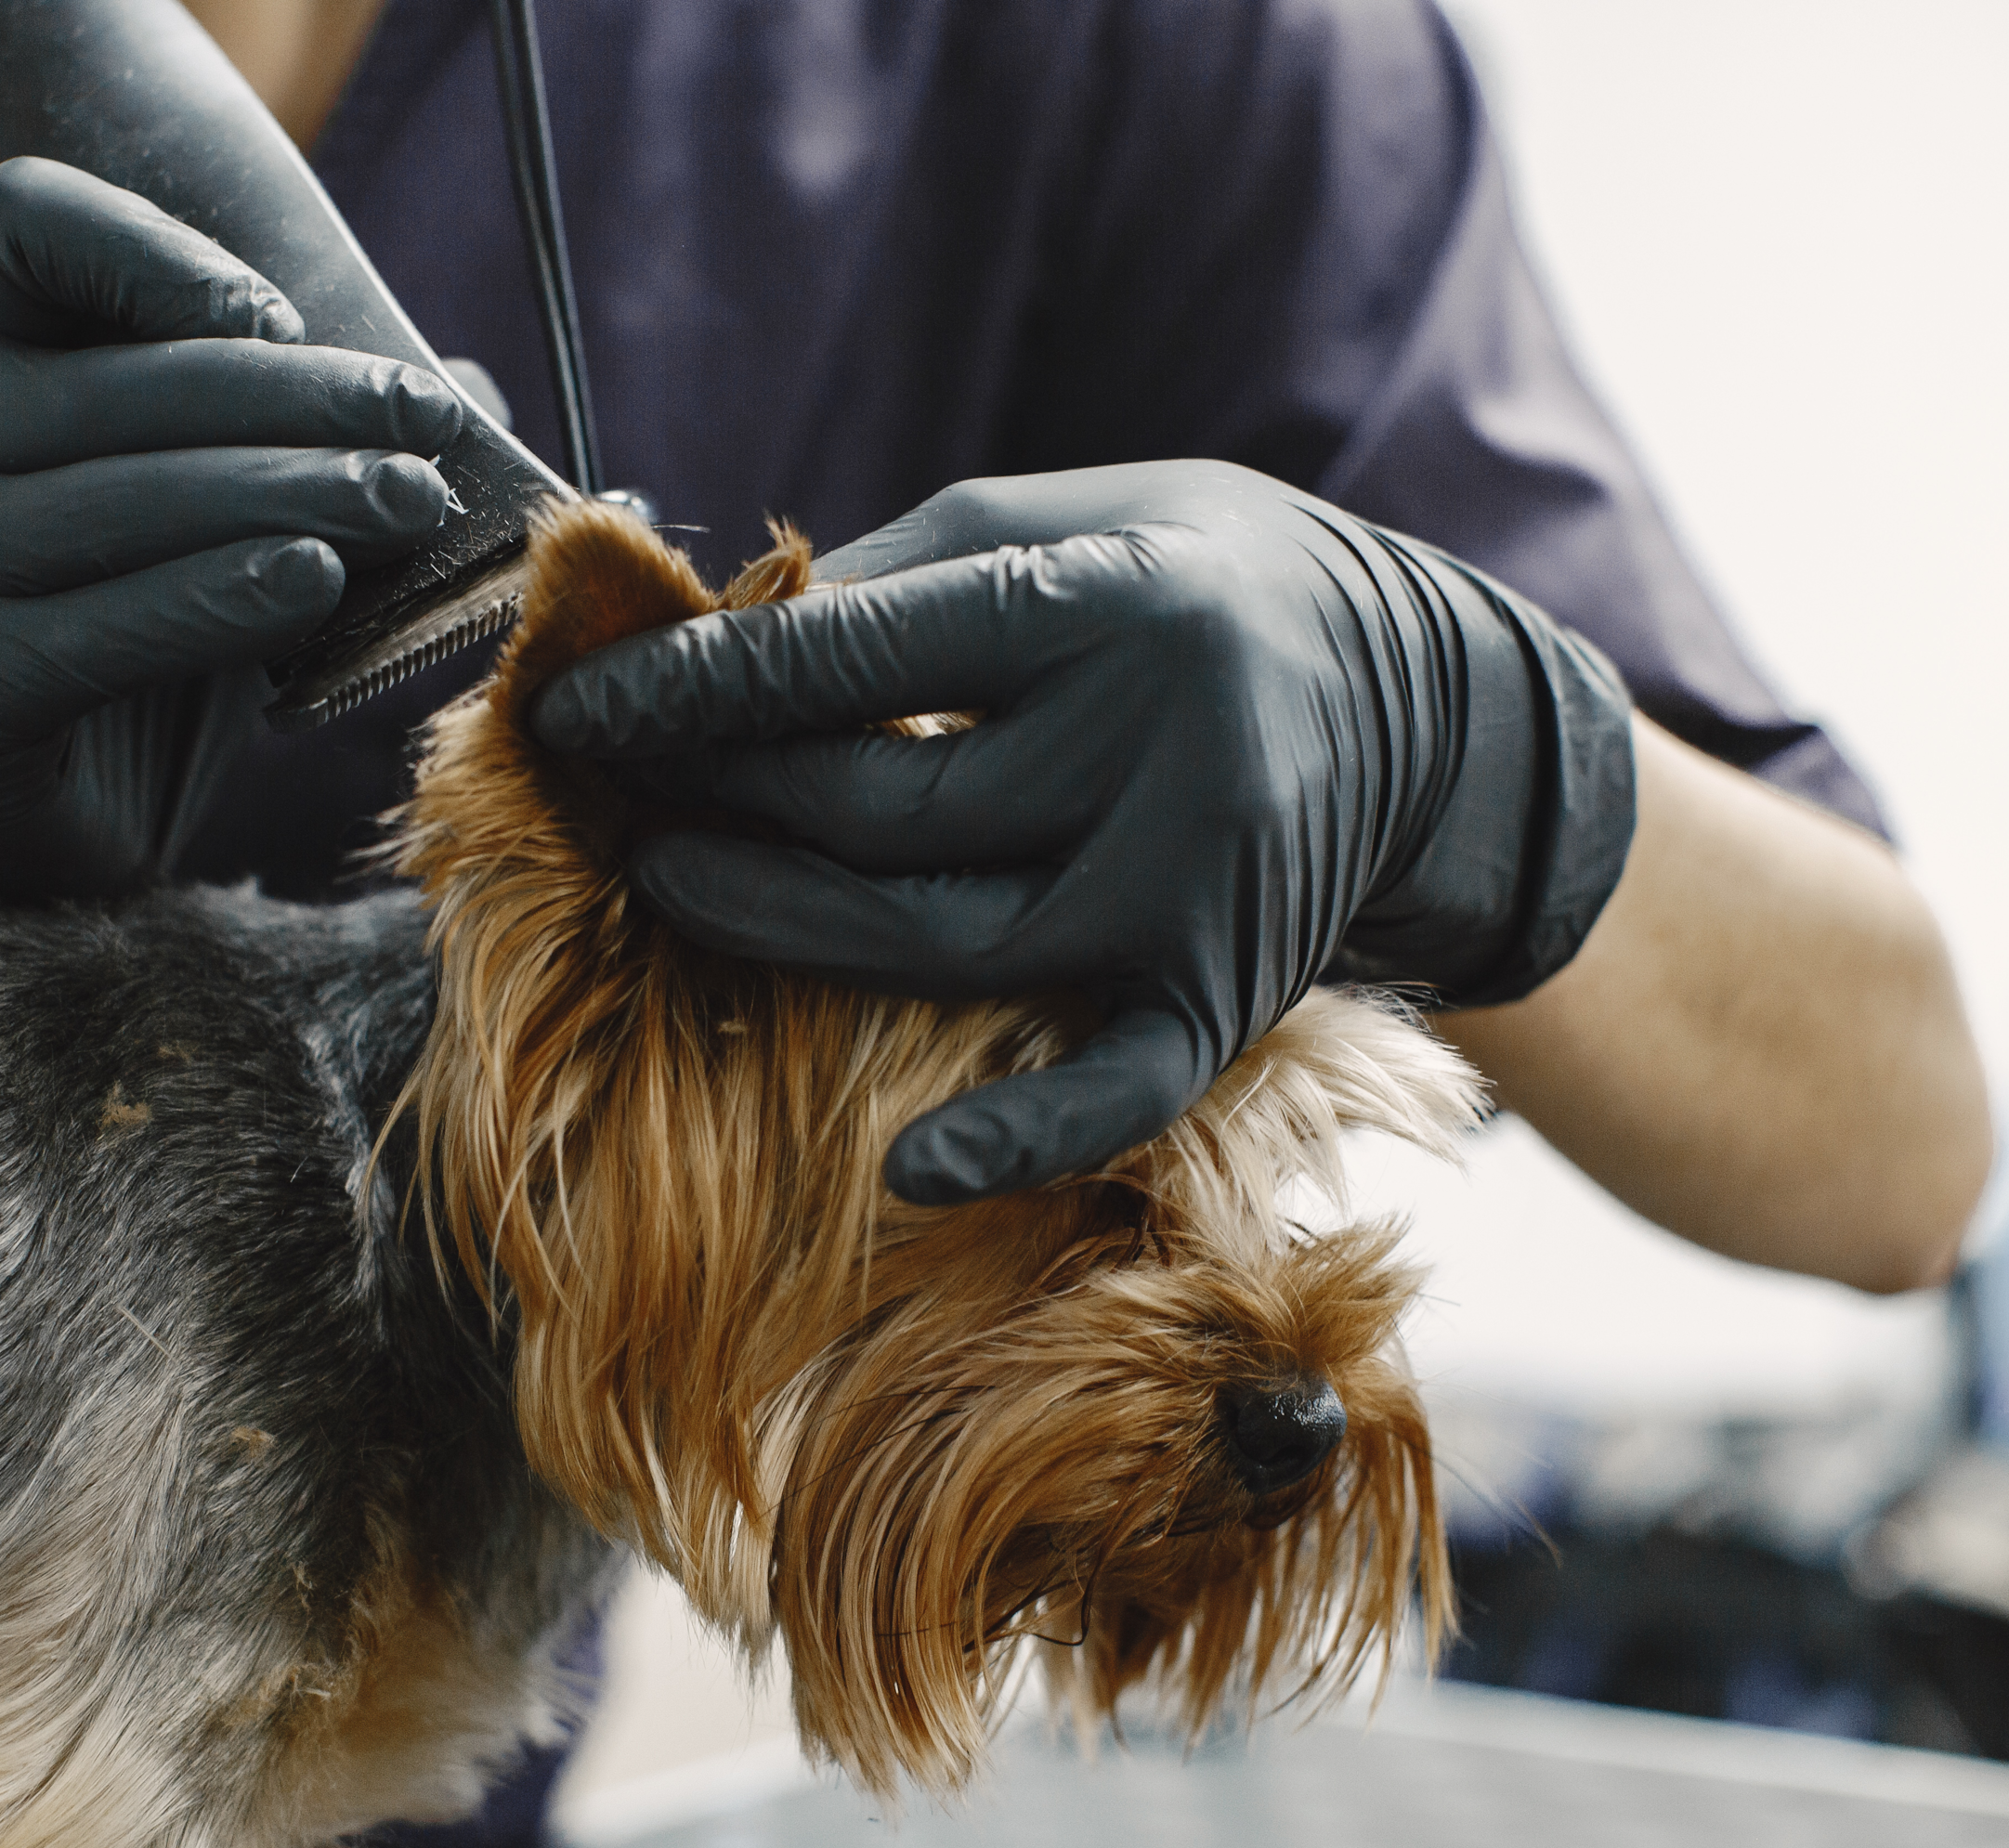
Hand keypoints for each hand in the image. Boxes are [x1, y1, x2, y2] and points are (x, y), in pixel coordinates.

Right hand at [0, 156, 466, 899]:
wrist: (67, 846)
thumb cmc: (154, 660)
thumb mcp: (233, 522)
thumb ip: (313, 440)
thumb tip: (470, 388)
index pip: (23, 231)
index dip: (151, 250)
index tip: (281, 317)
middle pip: (83, 389)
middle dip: (274, 406)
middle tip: (416, 438)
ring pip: (78, 509)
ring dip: (258, 501)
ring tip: (390, 509)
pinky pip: (66, 634)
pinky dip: (197, 604)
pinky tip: (304, 590)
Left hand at [528, 461, 1634, 1203]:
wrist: (1429, 701)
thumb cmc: (1207, 585)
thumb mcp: (1075, 516)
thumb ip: (909, 574)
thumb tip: (720, 637)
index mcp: (1110, 600)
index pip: (856, 656)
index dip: (697, 687)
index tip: (579, 704)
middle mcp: (1158, 745)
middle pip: (879, 809)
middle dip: (722, 801)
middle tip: (615, 792)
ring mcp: (1197, 884)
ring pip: (943, 939)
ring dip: (781, 927)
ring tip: (674, 884)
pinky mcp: (1228, 988)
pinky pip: (1114, 1086)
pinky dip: (1019, 1138)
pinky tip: (912, 1170)